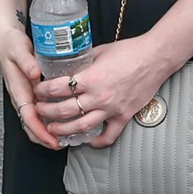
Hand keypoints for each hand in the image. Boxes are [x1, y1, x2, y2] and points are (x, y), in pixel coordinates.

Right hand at [0, 24, 57, 149]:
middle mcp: (21, 96)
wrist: (5, 37)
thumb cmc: (11, 44)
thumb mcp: (19, 50)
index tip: (53, 141)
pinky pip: (38, 111)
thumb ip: (26, 61)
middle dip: (44, 138)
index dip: (41, 132)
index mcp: (17, 90)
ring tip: (63, 136)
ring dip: (47, 131)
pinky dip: (47, 119)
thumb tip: (34, 73)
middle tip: (62, 144)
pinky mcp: (30, 91)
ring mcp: (25, 95)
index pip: (28, 118)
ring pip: (35, 120)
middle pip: (30, 125)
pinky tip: (60, 119)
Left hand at [32, 38, 175, 146]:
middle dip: (47, 112)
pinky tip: (86, 141)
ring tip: (53, 129)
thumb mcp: (100, 51)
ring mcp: (111, 109)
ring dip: (63, 130)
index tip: (37, 91)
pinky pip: (108, 136)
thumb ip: (84, 62)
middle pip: (64, 111)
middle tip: (39, 111)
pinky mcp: (124, 116)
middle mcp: (99, 96)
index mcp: (91, 77)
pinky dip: (96, 142)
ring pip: (81, 127)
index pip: (58, 88)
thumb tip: (70, 67)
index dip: (43, 91)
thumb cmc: (129, 50)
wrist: (155, 57)